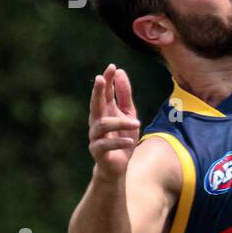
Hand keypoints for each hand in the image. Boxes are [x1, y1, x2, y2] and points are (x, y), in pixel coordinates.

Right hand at [88, 63, 139, 180]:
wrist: (118, 165)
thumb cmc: (122, 136)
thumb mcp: (128, 114)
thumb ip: (124, 95)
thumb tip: (120, 72)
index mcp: (104, 111)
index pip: (105, 92)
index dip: (107, 80)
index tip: (112, 67)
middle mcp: (96, 121)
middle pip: (95, 104)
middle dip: (98, 91)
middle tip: (101, 78)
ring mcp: (95, 136)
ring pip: (102, 125)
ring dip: (119, 122)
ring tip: (136, 123)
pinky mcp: (97, 151)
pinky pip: (106, 145)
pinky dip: (119, 142)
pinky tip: (130, 140)